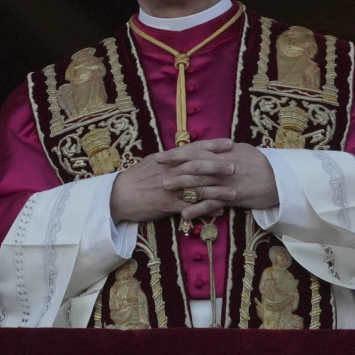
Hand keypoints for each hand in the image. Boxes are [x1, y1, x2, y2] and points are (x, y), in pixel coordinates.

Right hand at [110, 139, 236, 223]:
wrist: (119, 195)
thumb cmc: (136, 177)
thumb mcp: (153, 162)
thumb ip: (172, 158)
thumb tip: (188, 151)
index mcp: (169, 159)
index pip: (194, 148)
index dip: (212, 145)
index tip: (229, 143)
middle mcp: (171, 171)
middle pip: (198, 166)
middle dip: (218, 166)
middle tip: (236, 166)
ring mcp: (170, 188)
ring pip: (197, 188)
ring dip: (217, 191)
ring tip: (234, 192)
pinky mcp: (167, 205)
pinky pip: (190, 208)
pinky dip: (205, 209)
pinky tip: (219, 211)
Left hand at [158, 140, 278, 220]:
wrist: (280, 178)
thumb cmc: (260, 163)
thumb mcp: (241, 151)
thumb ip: (222, 151)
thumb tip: (207, 148)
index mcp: (223, 152)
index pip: (195, 151)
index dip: (176, 154)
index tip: (160, 156)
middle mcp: (222, 166)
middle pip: (194, 166)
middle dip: (173, 169)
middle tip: (157, 173)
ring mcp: (226, 182)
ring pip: (200, 183)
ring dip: (181, 187)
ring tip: (165, 190)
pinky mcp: (232, 197)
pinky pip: (211, 204)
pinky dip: (197, 209)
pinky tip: (184, 214)